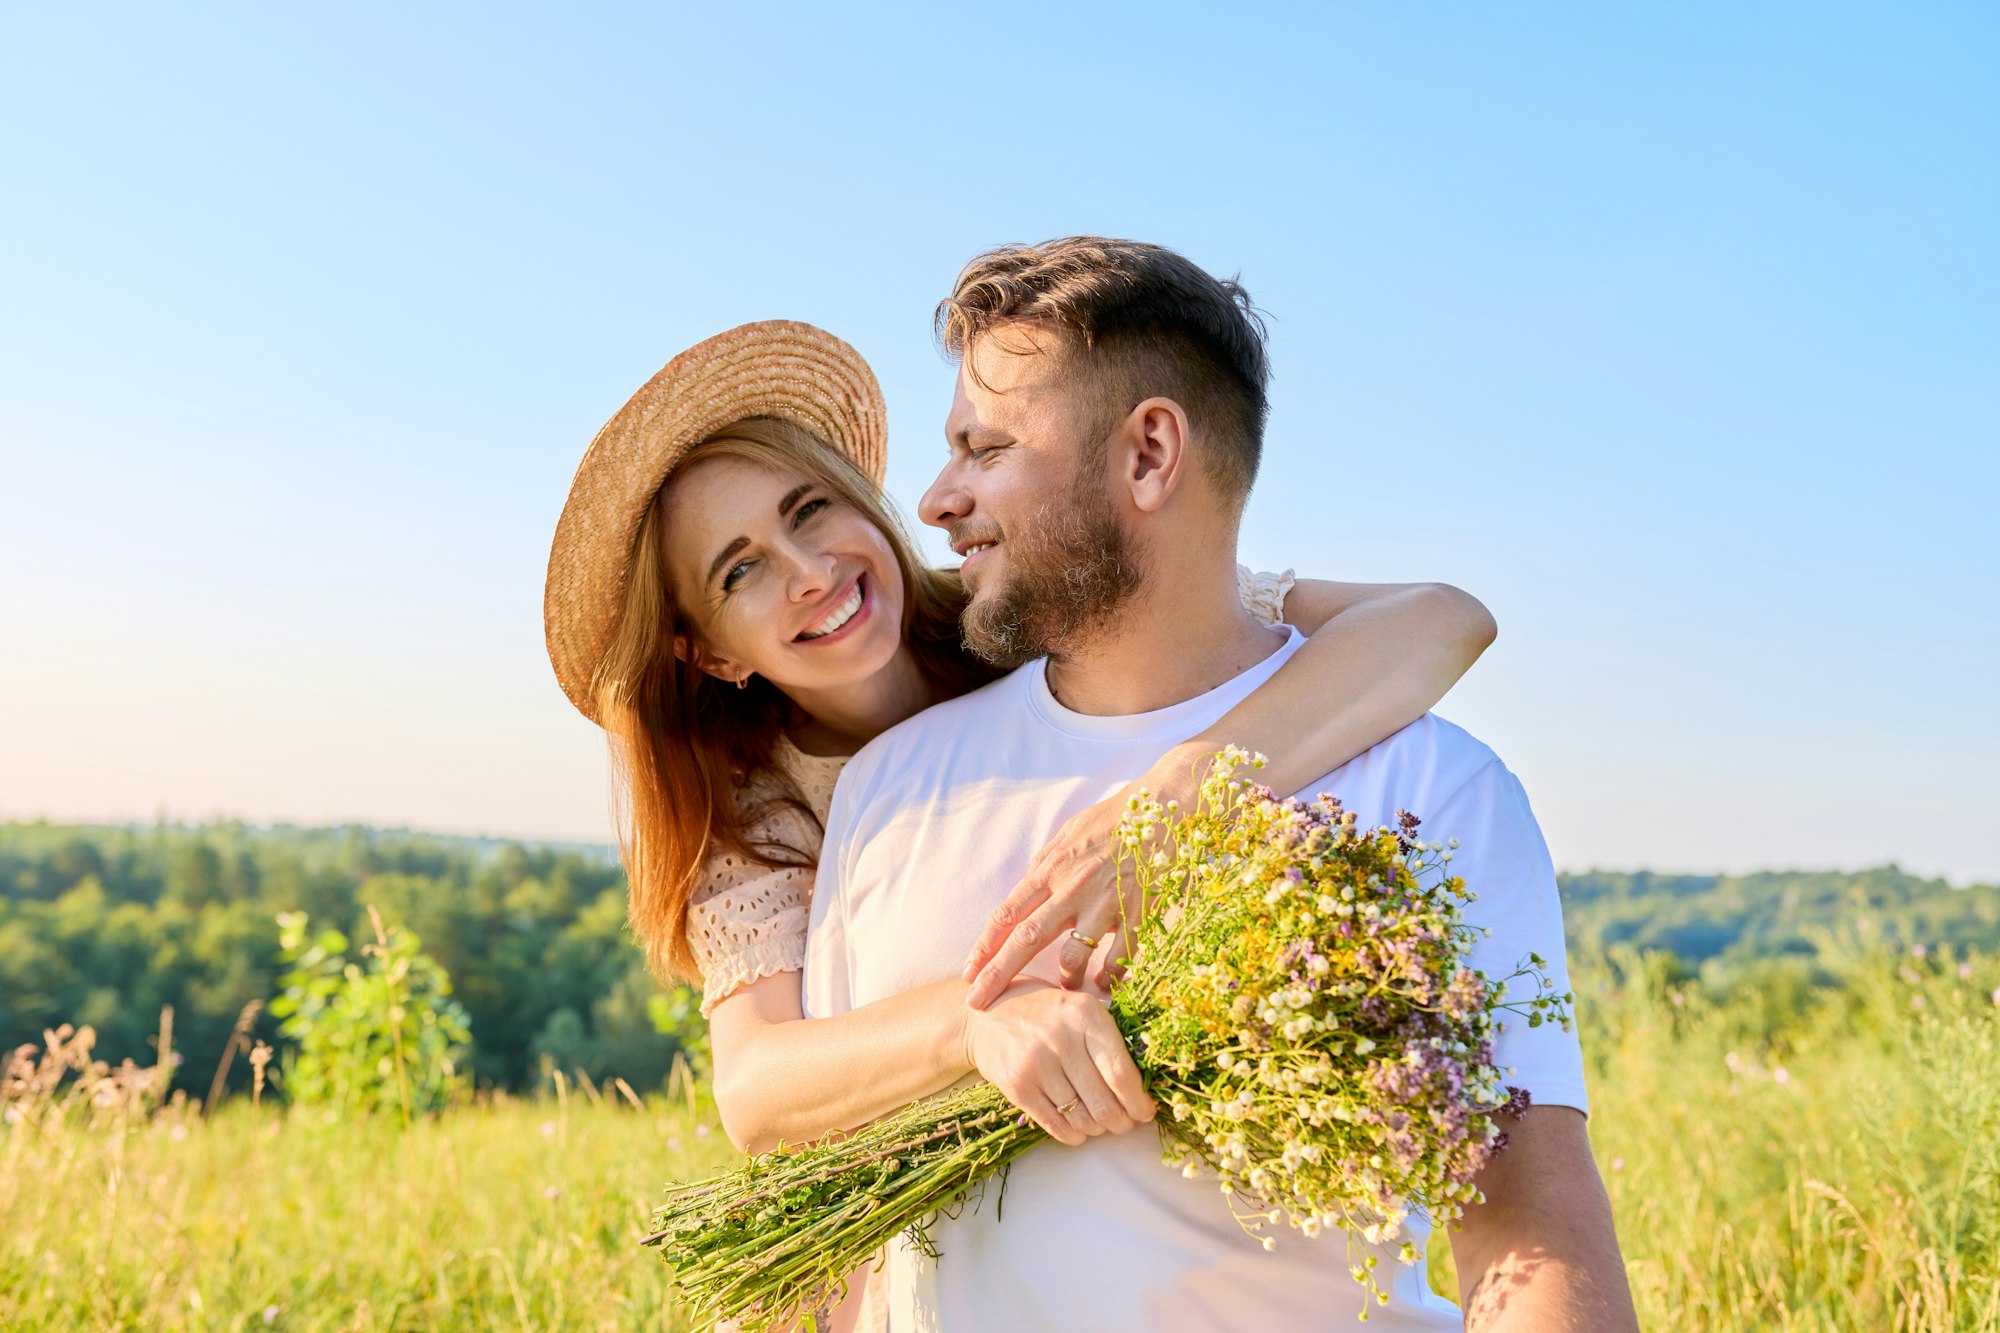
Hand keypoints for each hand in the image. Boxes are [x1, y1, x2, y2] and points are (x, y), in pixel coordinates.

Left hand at [961, 790, 1139, 1009]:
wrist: (1161, 807)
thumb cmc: (1111, 821)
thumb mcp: (1067, 835)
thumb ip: (1044, 865)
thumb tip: (1024, 889)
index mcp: (1050, 869)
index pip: (1007, 914)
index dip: (984, 945)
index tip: (968, 972)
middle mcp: (1071, 888)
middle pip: (1026, 939)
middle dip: (998, 974)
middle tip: (978, 1001)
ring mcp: (1104, 902)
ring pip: (1073, 954)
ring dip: (1064, 978)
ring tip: (1064, 988)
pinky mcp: (1136, 913)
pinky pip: (1118, 956)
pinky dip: (1108, 976)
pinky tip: (1103, 984)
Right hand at [962, 980, 1154, 1145]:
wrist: (987, 1016)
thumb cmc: (1046, 1014)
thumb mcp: (1080, 1010)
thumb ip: (1111, 1040)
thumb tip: (1144, 1090)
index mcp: (1085, 1015)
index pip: (1122, 1074)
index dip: (1139, 1103)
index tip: (1145, 1112)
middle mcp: (1061, 1039)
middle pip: (1104, 1103)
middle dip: (1121, 1122)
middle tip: (1124, 1123)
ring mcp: (1036, 1064)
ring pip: (1081, 1119)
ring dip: (1097, 1129)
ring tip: (1100, 1123)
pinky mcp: (1017, 1086)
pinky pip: (1055, 1125)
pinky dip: (1073, 1136)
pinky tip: (1079, 1131)